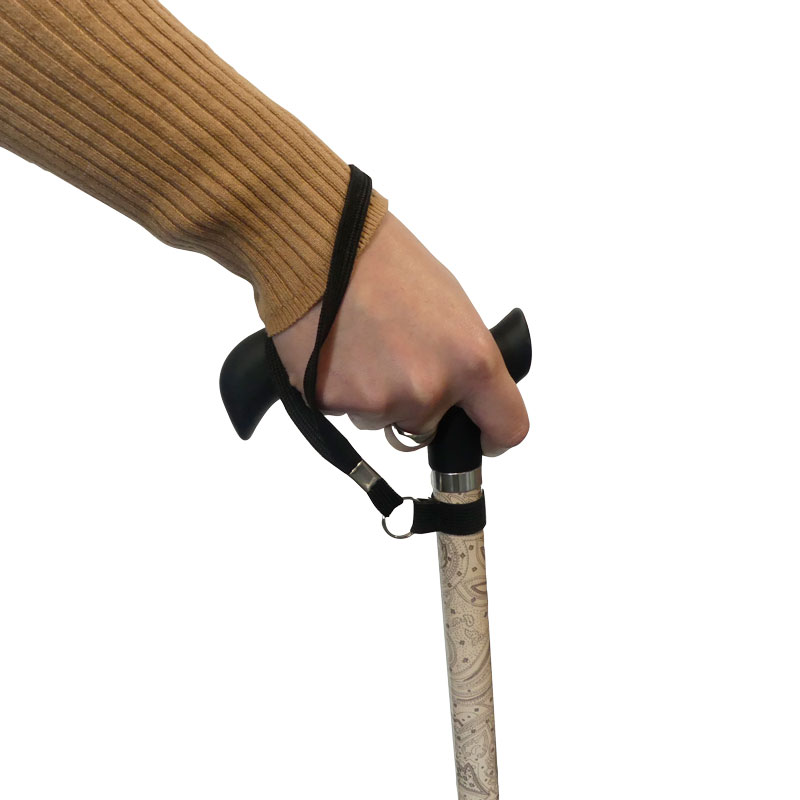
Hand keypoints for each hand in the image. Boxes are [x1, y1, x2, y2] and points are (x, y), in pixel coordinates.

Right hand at [272, 212, 528, 456]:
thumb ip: (462, 355)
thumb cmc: (385, 259)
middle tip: (395, 357)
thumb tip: (461, 385)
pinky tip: (335, 349)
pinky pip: (345, 410)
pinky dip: (341, 388)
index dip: (493, 436)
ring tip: (361, 344)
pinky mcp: (335, 403)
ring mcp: (380, 402)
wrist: (318, 246)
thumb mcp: (450, 303)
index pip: (506, 426)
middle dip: (417, 402)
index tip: (482, 435)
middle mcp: (429, 389)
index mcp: (470, 360)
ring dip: (377, 395)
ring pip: (385, 419)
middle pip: (430, 425)